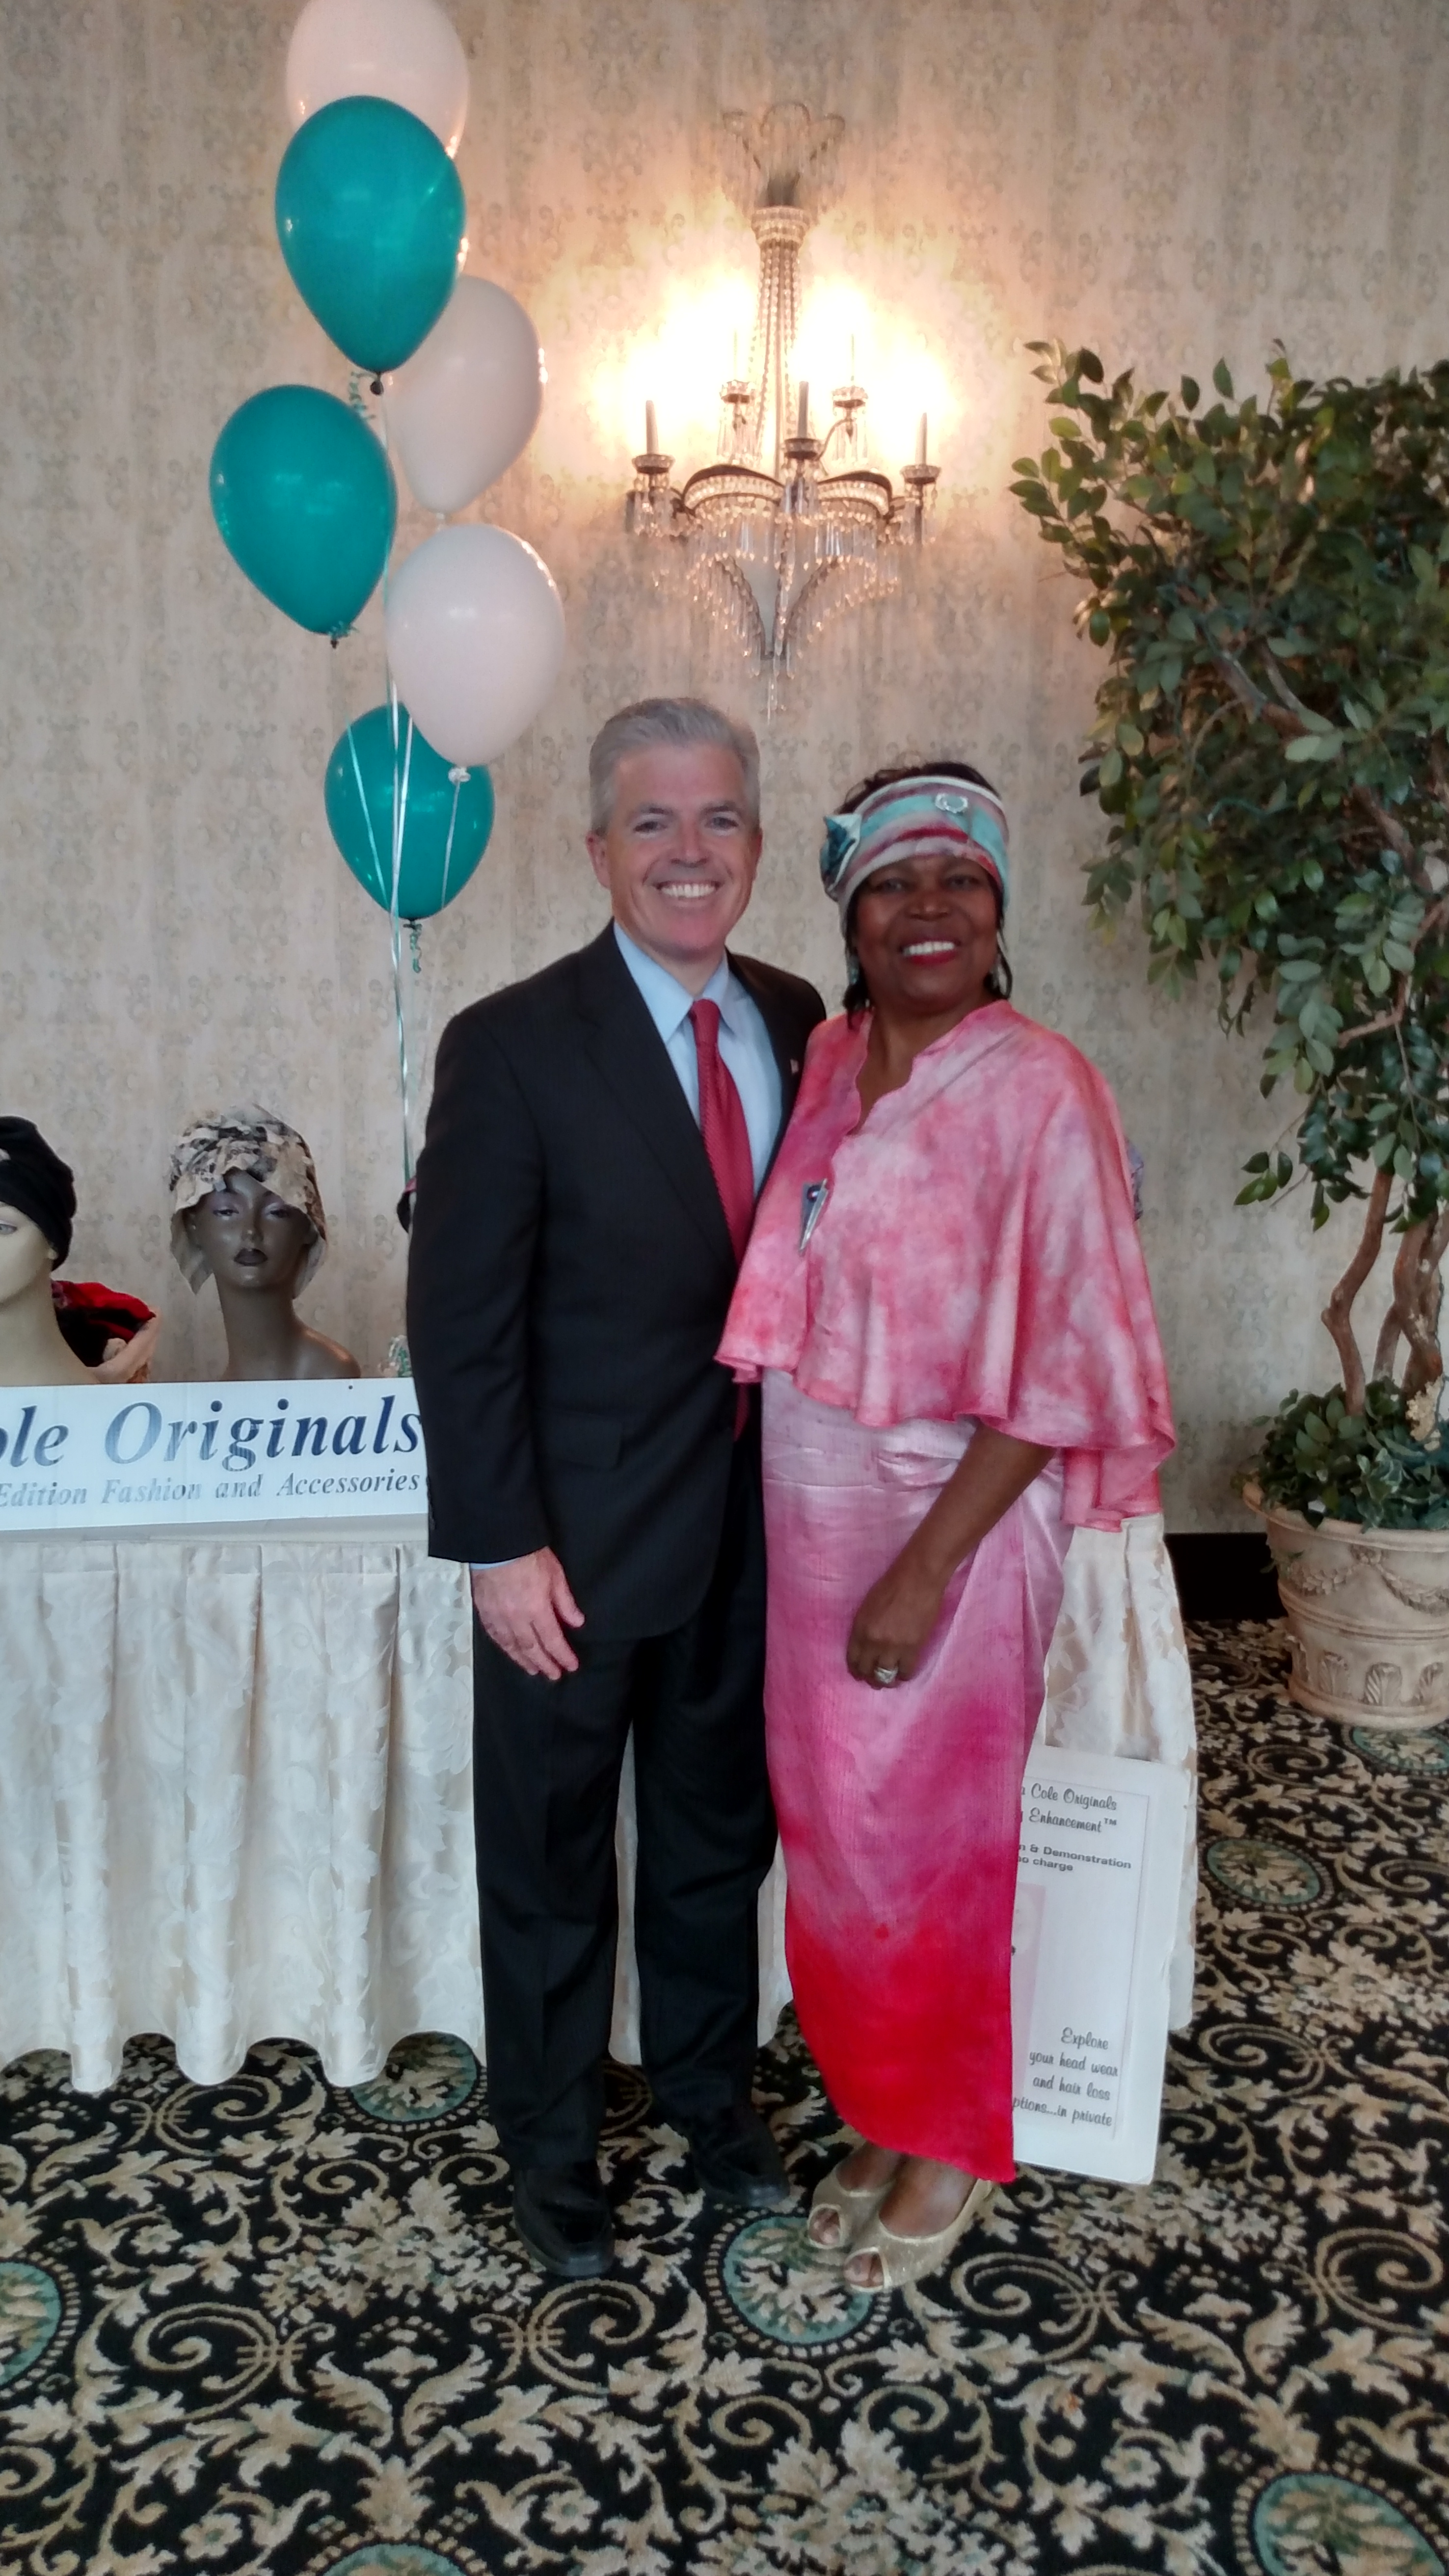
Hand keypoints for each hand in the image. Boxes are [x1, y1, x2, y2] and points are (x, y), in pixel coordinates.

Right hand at [471, 1549, 583, 1679]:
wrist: (497, 1543)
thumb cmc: (528, 1555)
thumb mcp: (556, 1575)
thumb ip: (565, 1602)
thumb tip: (576, 1622)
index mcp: (536, 1609)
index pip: (552, 1640)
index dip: (562, 1656)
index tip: (571, 1666)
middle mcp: (516, 1618)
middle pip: (531, 1648)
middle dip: (544, 1664)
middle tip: (553, 1675)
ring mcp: (498, 1616)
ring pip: (511, 1646)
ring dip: (523, 1660)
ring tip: (533, 1670)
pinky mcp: (484, 1611)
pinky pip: (495, 1636)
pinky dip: (504, 1647)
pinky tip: (510, 1651)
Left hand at [846, 1541, 948, 1687]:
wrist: (918, 1579)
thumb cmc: (892, 1585)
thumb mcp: (868, 1606)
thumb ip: (865, 1627)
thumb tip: (867, 1645)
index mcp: (860, 1628)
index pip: (853, 1659)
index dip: (857, 1669)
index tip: (861, 1672)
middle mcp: (873, 1641)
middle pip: (867, 1670)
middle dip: (870, 1677)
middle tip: (876, 1678)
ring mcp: (893, 1646)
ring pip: (885, 1676)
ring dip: (887, 1680)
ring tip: (891, 1679)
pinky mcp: (912, 1648)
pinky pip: (906, 1672)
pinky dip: (904, 1675)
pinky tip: (905, 1672)